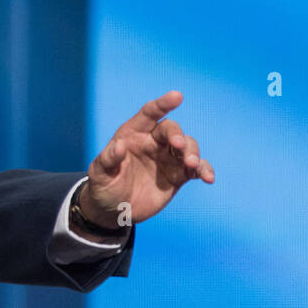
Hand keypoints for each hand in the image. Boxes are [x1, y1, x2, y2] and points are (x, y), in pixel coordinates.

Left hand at [81, 90, 214, 228]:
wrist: (113, 211)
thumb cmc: (103, 186)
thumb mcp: (99, 174)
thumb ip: (108, 159)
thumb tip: (118, 146)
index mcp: (132, 135)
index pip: (149, 114)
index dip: (162, 104)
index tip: (177, 96)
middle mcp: (152, 142)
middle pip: (171, 130)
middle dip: (177, 135)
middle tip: (178, 146)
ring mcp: (168, 158)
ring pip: (188, 147)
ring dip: (193, 153)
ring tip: (191, 164)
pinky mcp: (179, 175)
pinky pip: (196, 168)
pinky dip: (204, 170)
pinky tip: (208, 178)